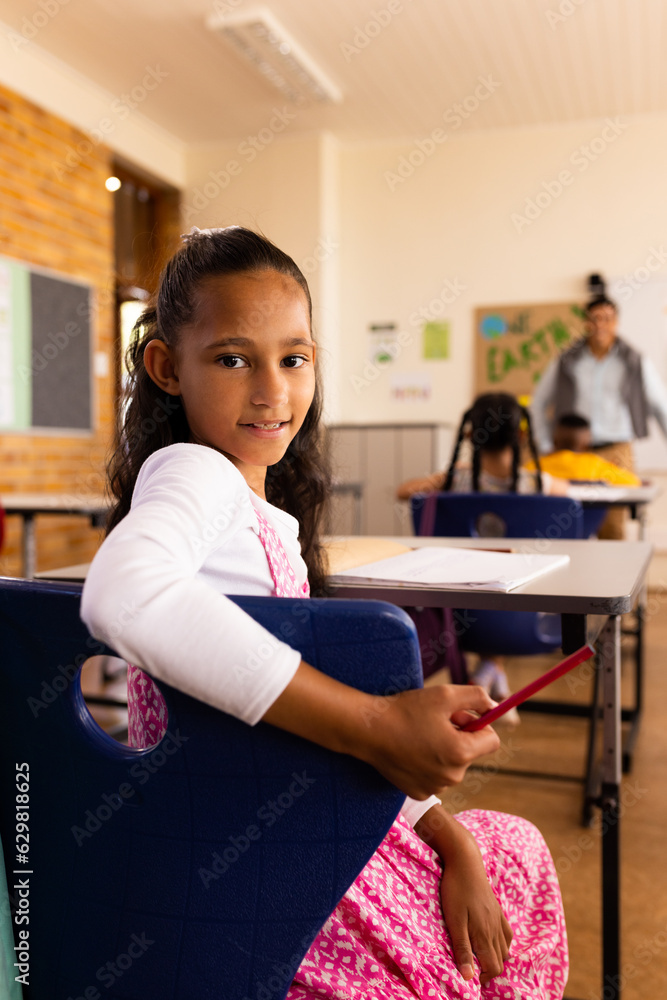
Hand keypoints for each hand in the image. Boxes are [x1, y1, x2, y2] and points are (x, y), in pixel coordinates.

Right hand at [362, 684, 500, 798]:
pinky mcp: (420, 793)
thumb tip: (494, 706)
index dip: (479, 723)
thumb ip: (477, 697)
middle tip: (434, 721)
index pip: (492, 740)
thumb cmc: (406, 710)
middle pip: (471, 752)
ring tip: (420, 735)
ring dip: (444, 749)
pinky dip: (429, 763)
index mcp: (461, 753)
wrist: (368, 731)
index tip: (461, 715)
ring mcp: (435, 787)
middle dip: (459, 735)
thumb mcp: (444, 694)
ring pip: (453, 764)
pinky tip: (411, 750)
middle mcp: (452, 776)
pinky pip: (436, 776)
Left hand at [415, 805, 511, 984]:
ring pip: (506, 948)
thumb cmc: (456, 891)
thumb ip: (462, 949)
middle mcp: (496, 929)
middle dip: (489, 968)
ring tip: (480, 955)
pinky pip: (508, 933)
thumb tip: (468, 978)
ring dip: (496, 956)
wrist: (465, 862)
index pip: (493, 967)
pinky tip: (490, 939)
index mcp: (486, 935)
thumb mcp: (454, 922)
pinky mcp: (497, 909)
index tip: (470, 975)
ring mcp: (499, 918)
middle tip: (472, 966)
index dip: (483, 976)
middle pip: (501, 960)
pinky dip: (502, 942)